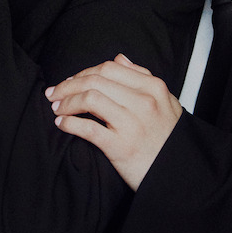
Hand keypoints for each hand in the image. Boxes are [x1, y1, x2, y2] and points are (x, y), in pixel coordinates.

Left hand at [46, 54, 181, 190]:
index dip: (83, 73)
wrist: (178, 173)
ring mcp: (132, 124)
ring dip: (66, 102)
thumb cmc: (168, 138)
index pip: (108, 69)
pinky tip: (61, 123)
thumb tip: (119, 59)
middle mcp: (143, 102)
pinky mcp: (121, 147)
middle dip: (68, 85)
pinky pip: (89, 128)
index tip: (70, 81)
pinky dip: (70, 123)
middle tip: (53, 93)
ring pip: (89, 99)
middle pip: (94, 81)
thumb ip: (143, 78)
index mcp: (153, 88)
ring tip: (56, 108)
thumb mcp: (166, 102)